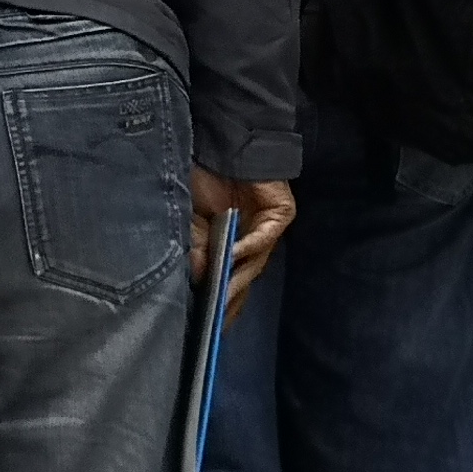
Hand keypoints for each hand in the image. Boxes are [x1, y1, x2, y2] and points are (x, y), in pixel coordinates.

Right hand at [192, 170, 292, 317]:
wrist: (226, 145)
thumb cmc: (207, 179)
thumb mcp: (193, 219)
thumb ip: (196, 248)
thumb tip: (195, 280)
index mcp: (235, 244)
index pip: (230, 280)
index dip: (221, 302)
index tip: (207, 326)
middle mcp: (254, 242)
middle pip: (244, 278)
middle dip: (230, 300)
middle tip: (215, 322)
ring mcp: (269, 230)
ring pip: (254, 263)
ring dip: (237, 280)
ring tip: (220, 297)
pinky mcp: (280, 216)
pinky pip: (262, 237)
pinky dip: (245, 247)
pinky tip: (230, 257)